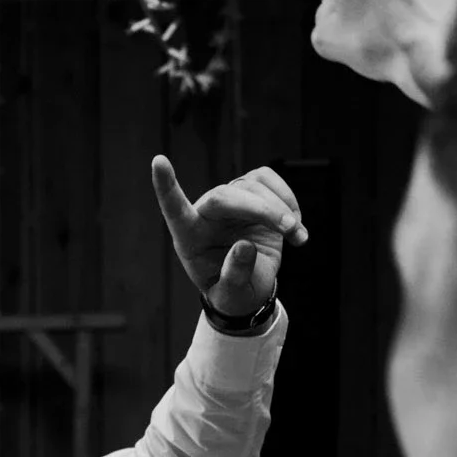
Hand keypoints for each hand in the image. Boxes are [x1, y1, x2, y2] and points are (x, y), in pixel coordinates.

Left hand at [151, 157, 309, 320]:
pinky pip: (267, 179)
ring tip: (299, 237)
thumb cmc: (233, 292)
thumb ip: (234, 275)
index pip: (173, 209)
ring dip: (282, 208)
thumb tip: (244, 247)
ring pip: (252, 186)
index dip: (166, 186)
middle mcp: (205, 213)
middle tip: (291, 230)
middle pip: (226, 196)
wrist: (250, 284)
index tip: (158, 161)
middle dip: (262, 210)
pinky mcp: (249, 190)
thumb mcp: (232, 295)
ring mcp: (227, 198)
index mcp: (189, 237)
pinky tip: (296, 223)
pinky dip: (288, 198)